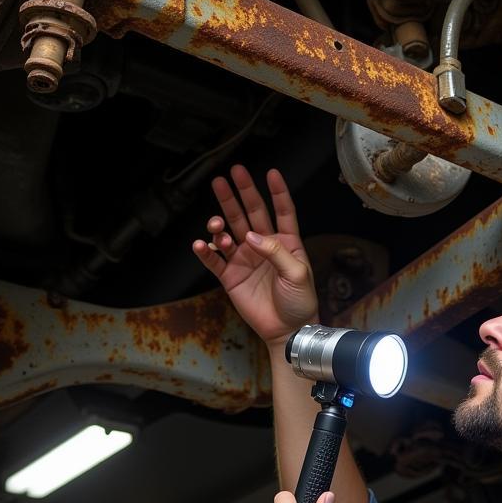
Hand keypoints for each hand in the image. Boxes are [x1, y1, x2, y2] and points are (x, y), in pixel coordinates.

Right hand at [192, 165, 317, 345]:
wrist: (287, 329)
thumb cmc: (300, 302)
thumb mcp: (297, 274)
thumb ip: (276, 251)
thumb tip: (252, 236)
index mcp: (286, 242)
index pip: (282, 211)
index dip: (277, 192)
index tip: (271, 173)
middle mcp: (263, 245)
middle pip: (250, 213)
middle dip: (240, 193)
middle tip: (230, 173)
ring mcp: (245, 259)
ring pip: (229, 232)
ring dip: (220, 223)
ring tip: (216, 223)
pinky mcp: (230, 276)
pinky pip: (214, 260)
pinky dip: (206, 251)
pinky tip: (201, 243)